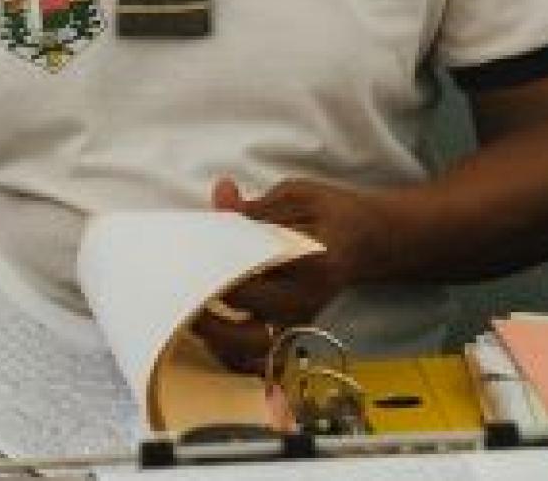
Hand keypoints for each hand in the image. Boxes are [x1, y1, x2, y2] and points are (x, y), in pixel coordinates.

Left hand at [193, 176, 380, 373]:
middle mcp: (306, 298)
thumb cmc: (332, 214)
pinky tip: (205, 329)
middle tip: (178, 287)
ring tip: (186, 311)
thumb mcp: (299, 196)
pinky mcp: (291, 330)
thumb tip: (221, 195)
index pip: (254, 268)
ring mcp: (299, 319)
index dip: (216, 263)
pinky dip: (229, 349)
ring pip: (248, 346)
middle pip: (245, 312)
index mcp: (312, 260)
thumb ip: (257, 205)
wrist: (369, 242)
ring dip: (214, 334)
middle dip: (206, 304)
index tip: (190, 253)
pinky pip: (254, 352)